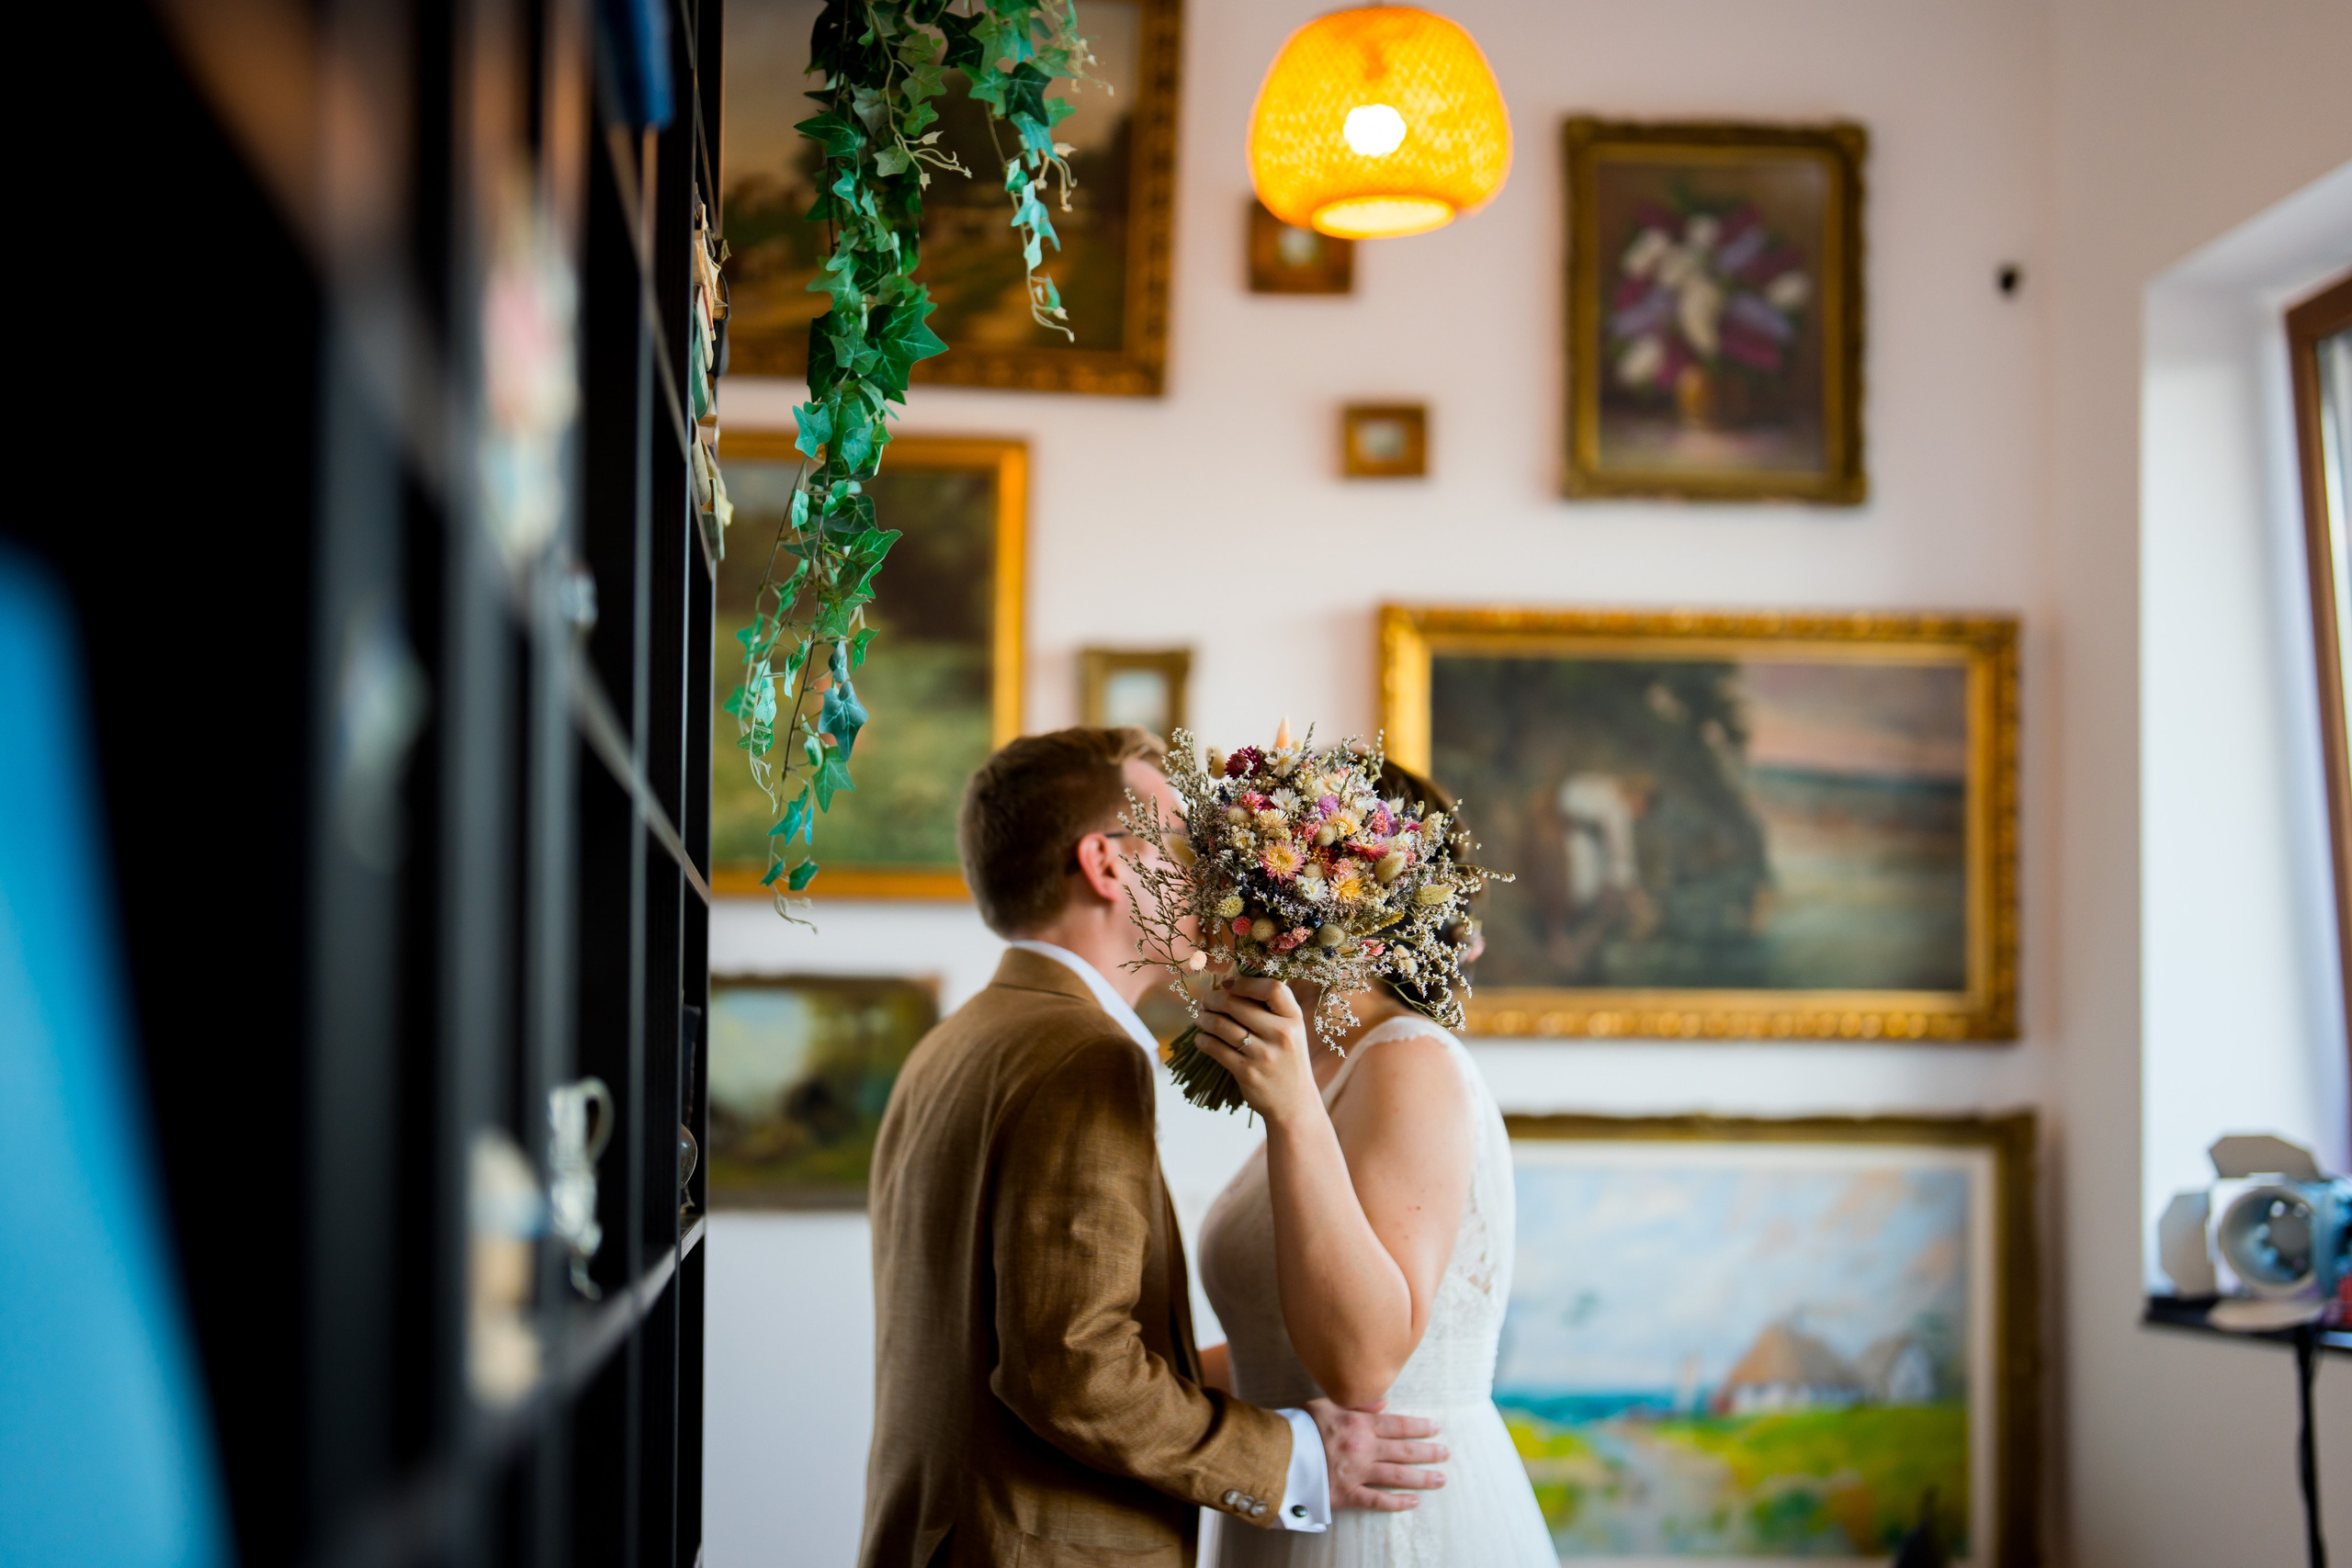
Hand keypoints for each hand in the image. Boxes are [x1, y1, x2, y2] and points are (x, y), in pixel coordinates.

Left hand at [1192, 976, 1320, 1127]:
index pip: (1272, 988)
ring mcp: (1264, 1054)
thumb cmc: (1287, 1060)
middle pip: (1237, 1004)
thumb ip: (1269, 1009)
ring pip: (1222, 1025)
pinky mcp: (1247, 1072)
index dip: (1245, 982)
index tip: (1227, 983)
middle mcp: (1281, 1034)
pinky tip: (1201, 1039)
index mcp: (1294, 1018)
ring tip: (1200, 1018)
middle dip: (1213, 999)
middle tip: (1205, 1001)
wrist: (1294, 1103)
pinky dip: (1203, 1040)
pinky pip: (1215, 1048)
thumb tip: (1229, 985)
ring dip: (1204, 1019)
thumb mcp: (1290, 1031)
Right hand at [1305, 1398, 1446, 1511]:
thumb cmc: (1298, 1425)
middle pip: (1404, 1451)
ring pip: (1397, 1476)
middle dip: (1428, 1452)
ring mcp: (1357, 1474)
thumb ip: (1357, 1405)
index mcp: (1359, 1425)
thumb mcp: (1327, 1405)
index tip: (1436, 1429)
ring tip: (1440, 1479)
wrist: (1274, 1453)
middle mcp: (1363, 1449)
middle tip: (1446, 1454)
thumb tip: (1383, 1403)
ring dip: (1422, 1477)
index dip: (1420, 1427)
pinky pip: (1377, 1501)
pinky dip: (1397, 1503)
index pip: (1398, 1425)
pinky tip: (1413, 1502)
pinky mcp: (1346, 1495)